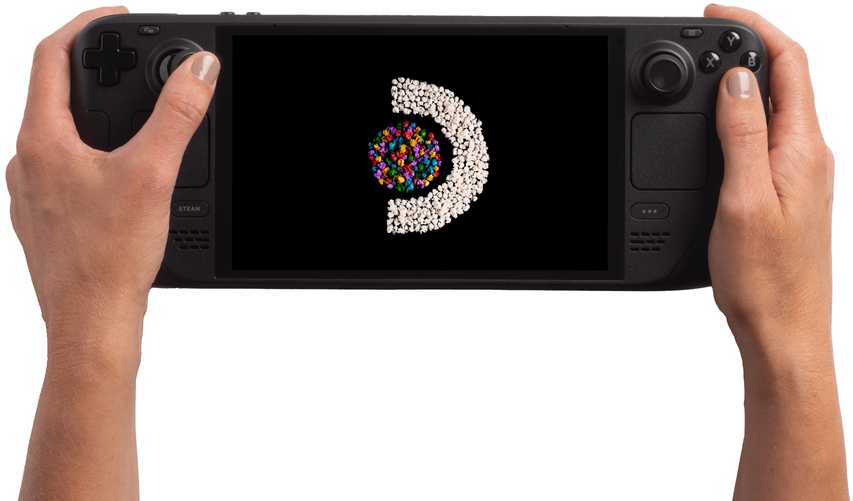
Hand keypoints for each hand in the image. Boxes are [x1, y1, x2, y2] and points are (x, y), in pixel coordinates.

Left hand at [6, 7, 219, 365]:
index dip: (86, 28)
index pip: (51, 58)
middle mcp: (27, 163)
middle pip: (52, 94)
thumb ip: (177, 116)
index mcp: (42, 142)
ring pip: (58, 135)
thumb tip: (198, 70)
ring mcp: (32, 193)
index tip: (117, 19)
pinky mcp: (47, 218)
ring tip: (131, 117)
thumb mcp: (153, 175)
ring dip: (91, 116)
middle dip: (93, 72)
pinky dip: (91, 155)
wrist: (89, 323)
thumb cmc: (107, 259)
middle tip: (131, 64)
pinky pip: (64, 169)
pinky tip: (119, 176)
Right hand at [706, 6, 846, 500]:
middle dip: (749, 46)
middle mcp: (810, 156)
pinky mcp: (790, 192)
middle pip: (788, 79)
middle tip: (707, 35)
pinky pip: (771, 136)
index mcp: (803, 150)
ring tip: (709, 72)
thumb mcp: (744, 199)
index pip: (789, 65)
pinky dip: (745, 116)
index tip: (716, 13)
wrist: (786, 328)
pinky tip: (722, 125)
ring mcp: (803, 174)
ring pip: (778, 107)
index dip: (755, 28)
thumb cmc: (766, 278)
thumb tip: (740, 81)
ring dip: (746, 81)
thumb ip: (744, 135)